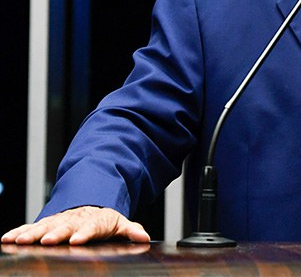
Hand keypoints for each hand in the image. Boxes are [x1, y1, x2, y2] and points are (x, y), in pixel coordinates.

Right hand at [1, 206, 149, 245]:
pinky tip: (8, 238)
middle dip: (56, 234)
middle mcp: (75, 219)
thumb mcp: (120, 223)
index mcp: (95, 220)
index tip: (77, 240)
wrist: (91, 202)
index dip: (84, 233)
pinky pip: (31, 226)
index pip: (91, 227)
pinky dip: (19, 231)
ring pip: (45, 226)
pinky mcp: (47, 223)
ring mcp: (60, 220)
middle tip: (47, 241)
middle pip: (65, 227)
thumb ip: (131, 230)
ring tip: (20, 240)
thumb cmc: (105, 219)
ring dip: (32, 233)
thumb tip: (144, 236)